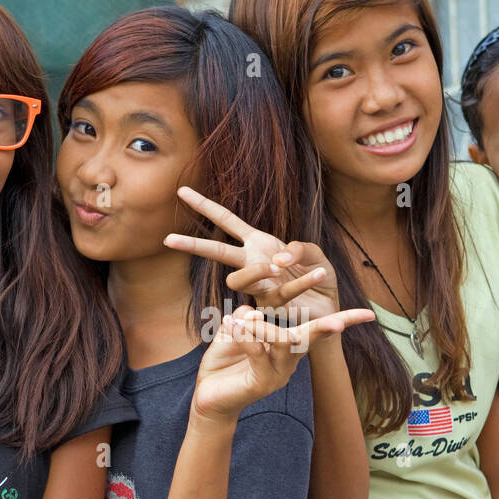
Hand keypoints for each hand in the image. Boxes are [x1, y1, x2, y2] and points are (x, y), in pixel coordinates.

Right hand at [165, 187, 340, 323]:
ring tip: (280, 268)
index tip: (182, 191)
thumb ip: (300, 249)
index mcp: (257, 244)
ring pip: (240, 280)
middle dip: (193, 244)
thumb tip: (278, 260)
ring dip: (257, 271)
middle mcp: (252, 263)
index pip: (226, 221)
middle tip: (169, 239)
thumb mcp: (313, 254)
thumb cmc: (316, 275)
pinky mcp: (274, 306)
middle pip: (217, 251)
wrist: (329, 306)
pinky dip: (303, 281)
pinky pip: (282, 293)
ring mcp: (259, 287)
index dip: (205, 206)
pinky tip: (318, 272)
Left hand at [190, 304, 374, 423]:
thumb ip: (246, 317)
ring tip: (238, 320)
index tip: (370, 314)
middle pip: (311, 337)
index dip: (344, 321)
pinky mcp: (261, 384)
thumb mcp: (235, 332)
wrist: (208, 397)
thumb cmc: (225, 363)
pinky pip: (258, 353)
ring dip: (261, 326)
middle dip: (326, 327)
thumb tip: (253, 311)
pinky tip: (231, 325)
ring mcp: (277, 375)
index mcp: (288, 348)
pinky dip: (244, 336)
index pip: (317, 331)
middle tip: (338, 322)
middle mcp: (289, 363)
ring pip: (283, 341)